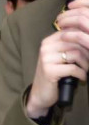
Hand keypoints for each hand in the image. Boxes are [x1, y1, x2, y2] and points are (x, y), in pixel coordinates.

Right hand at [29, 0, 88, 116]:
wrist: (40, 93)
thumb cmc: (55, 74)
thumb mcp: (61, 56)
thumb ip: (71, 45)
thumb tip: (87, 36)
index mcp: (49, 41)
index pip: (72, 31)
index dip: (85, 39)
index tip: (88, 51)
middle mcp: (46, 47)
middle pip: (76, 42)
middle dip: (88, 53)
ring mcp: (46, 59)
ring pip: (76, 54)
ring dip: (86, 64)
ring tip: (86, 70)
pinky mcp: (49, 71)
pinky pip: (73, 68)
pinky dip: (82, 74)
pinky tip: (82, 78)